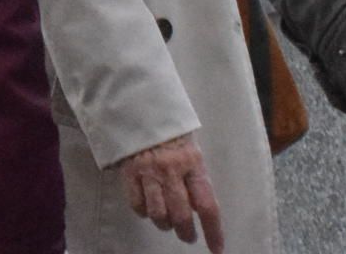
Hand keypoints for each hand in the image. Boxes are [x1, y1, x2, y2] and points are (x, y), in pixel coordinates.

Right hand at [116, 133, 224, 250]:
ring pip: (158, 214)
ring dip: (165, 224)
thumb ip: (195, 176)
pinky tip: (148, 208)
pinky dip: (144, 212)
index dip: (213, 230)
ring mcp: (148, 172)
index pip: (207, 204)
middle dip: (186, 233)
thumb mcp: (191, 149)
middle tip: (188, 236)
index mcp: (193, 163)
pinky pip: (137, 204)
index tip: (217, 248)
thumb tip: (198, 207)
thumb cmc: (171, 130)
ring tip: (168, 222)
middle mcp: (171, 170)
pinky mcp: (128, 172)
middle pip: (181, 215)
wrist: (139, 105)